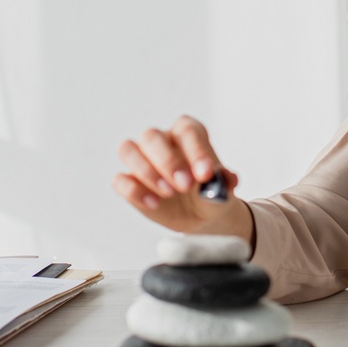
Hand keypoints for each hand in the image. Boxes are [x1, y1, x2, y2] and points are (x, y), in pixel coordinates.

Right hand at [112, 116, 243, 233]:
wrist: (199, 215)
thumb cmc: (210, 193)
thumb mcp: (223, 191)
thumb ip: (225, 182)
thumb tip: (227, 178)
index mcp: (187, 134)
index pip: (187, 130)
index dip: (195, 150)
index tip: (205, 174)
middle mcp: (161, 140)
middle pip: (151, 136)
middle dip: (167, 161)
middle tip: (185, 185)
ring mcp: (141, 159)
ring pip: (128, 150)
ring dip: (147, 172)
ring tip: (169, 193)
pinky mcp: (130, 181)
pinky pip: (120, 179)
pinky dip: (134, 191)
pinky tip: (154, 204)